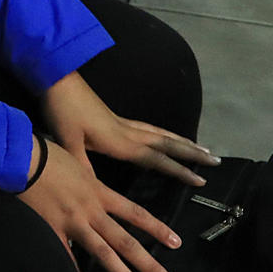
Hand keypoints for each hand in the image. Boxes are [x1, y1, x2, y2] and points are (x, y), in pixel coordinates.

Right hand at [18, 136, 180, 271]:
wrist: (21, 156)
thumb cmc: (46, 152)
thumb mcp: (76, 160)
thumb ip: (87, 177)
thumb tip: (92, 183)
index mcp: (97, 191)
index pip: (135, 213)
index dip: (157, 228)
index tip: (175, 243)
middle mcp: (91, 211)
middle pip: (126, 242)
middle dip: (151, 266)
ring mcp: (73, 223)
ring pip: (104, 253)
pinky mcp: (53, 229)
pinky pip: (67, 256)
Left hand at [42, 73, 219, 186]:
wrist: (56, 79)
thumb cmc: (62, 110)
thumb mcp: (68, 141)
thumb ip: (82, 166)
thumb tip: (93, 191)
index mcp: (120, 141)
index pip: (157, 159)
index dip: (179, 170)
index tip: (201, 180)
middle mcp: (128, 131)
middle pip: (167, 143)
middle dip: (192, 153)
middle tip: (216, 160)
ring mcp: (123, 122)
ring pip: (160, 134)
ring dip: (182, 142)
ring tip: (202, 148)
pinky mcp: (115, 117)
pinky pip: (149, 128)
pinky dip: (164, 133)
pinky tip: (165, 136)